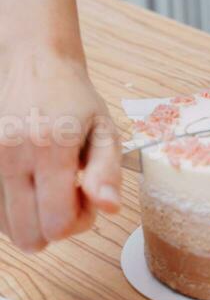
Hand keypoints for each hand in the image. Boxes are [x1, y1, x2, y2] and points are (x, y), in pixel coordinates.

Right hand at [0, 48, 120, 252]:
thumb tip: (109, 207)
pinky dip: (12, 208)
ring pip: (7, 228)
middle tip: (67, 195)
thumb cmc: (74, 99)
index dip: (78, 223)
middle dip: (55, 226)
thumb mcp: (105, 130)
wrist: (33, 63)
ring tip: (46, 186)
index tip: (85, 197)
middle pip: (29, 237)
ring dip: (32, 218)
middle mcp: (11, 155)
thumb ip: (108, 171)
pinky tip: (28, 184)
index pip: (57, 224)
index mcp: (50, 147)